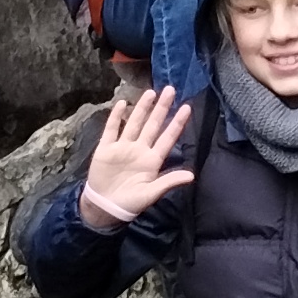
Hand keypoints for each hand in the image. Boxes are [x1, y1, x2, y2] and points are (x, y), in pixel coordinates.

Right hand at [79, 87, 197, 227]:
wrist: (105, 207)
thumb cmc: (130, 203)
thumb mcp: (151, 194)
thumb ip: (168, 182)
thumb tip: (191, 176)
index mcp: (152, 160)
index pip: (168, 138)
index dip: (177, 123)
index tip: (187, 107)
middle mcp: (140, 149)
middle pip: (153, 125)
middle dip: (161, 108)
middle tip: (170, 90)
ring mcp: (123, 147)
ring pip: (134, 123)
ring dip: (142, 108)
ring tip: (150, 92)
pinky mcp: (106, 149)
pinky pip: (112, 129)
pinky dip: (116, 117)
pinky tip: (122, 104)